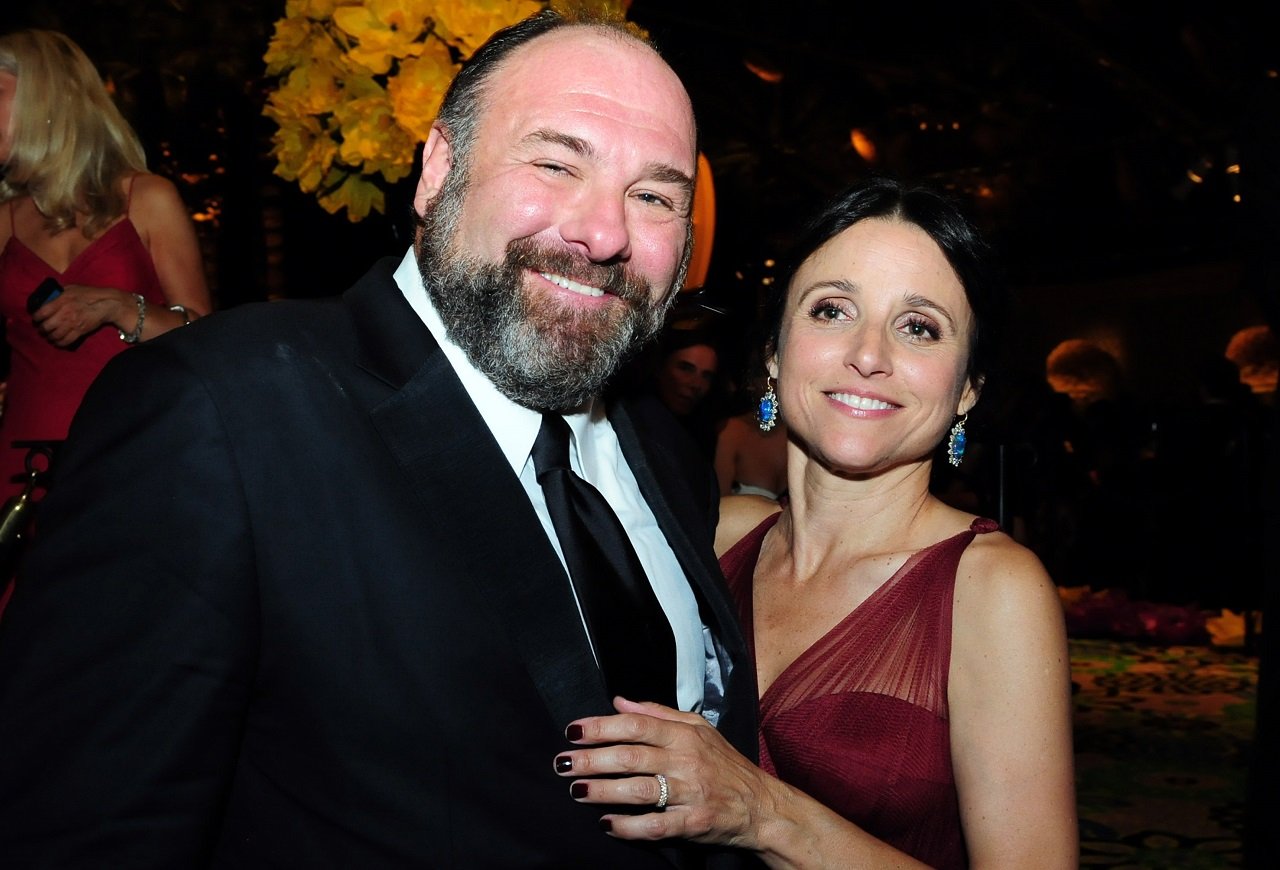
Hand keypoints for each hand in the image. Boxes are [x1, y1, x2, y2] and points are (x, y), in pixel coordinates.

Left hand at [31, 283, 130, 346]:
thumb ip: (59, 293)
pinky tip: (58, 342)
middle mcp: (65, 314)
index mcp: (61, 301)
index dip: (36, 317)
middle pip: (46, 326)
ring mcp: (72, 324)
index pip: (41, 312)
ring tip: (49, 336)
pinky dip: (59, 343)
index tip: (36, 319)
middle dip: (42, 329)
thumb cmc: (89, 294)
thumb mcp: (72, 288)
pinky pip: (66, 341)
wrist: (107, 304)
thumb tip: (49, 297)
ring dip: (50, 337)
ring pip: (55, 335)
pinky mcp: (80, 332)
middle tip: (42, 329)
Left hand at [554, 696, 774, 848]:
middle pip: (631, 756)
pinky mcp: (693, 823)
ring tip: (576, 791)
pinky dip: (629, 826)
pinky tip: (607, 823)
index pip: (636, 725)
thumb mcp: (699, 728)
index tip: (574, 730)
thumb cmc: (726, 766)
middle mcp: (686, 761)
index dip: (602, 727)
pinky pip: (655, 826)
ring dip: (602, 791)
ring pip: (639, 790)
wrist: (762, 806)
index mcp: (684, 735)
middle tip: (562, 763)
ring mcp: (690, 793)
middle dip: (592, 760)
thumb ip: (658, 713)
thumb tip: (619, 701)